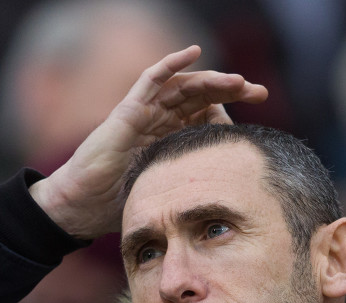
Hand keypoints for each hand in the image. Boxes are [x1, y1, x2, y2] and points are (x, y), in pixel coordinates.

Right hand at [29, 45, 267, 238]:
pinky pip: (151, 79)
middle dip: (232, 91)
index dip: (233, 111)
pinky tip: (192, 52)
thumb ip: (191, 189)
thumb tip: (229, 202)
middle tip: (259, 92)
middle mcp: (160, 121)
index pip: (208, 115)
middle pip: (201, 97)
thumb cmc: (119, 204)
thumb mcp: (167, 194)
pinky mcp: (128, 110)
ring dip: (211, 79)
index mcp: (171, 138)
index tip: (260, 113)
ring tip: (238, 80)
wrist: (84, 206)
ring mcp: (145, 113)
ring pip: (183, 87)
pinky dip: (171, 64)